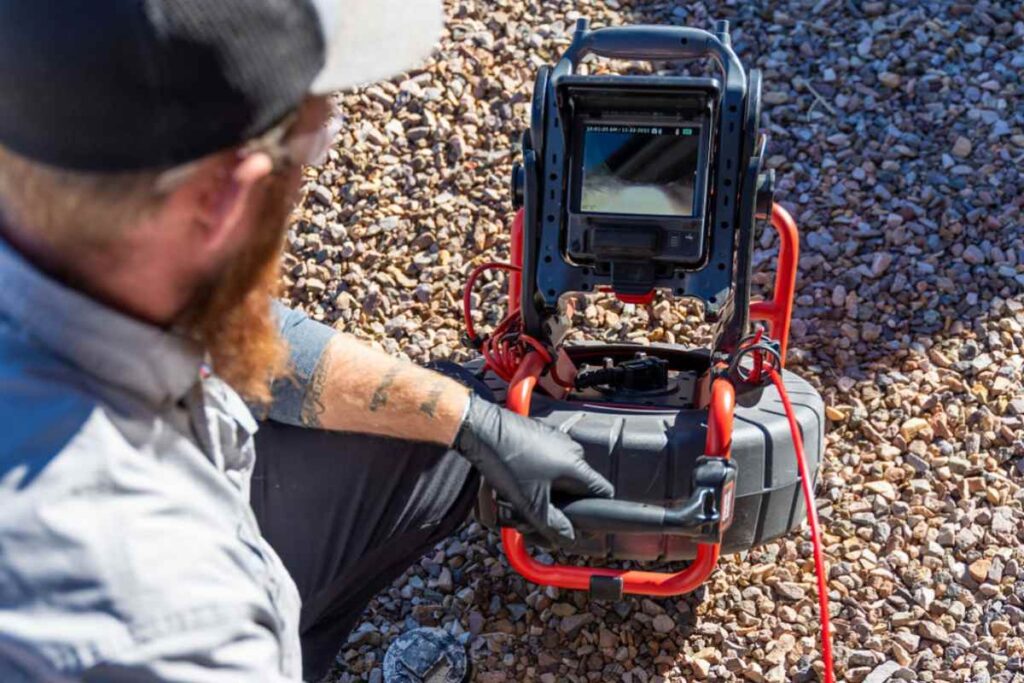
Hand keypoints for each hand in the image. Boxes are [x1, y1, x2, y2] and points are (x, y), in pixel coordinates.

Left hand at [454, 394, 613, 545]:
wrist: (481, 431)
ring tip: (514, 506)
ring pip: (555, 481)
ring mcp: (554, 442)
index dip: (594, 514)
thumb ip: (553, 525)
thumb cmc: (505, 461)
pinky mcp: (538, 439)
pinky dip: (531, 482)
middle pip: (574, 491)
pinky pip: (543, 467)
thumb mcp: (531, 504)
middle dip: (555, 511)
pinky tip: (511, 488)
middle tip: (531, 523)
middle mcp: (570, 450)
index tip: (580, 526)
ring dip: (539, 498)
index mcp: (576, 465)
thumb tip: (568, 538)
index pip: (602, 493)